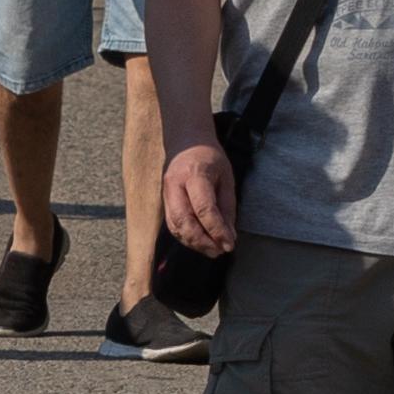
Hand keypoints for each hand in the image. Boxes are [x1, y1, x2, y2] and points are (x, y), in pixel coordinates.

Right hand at [159, 141, 239, 257]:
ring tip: (212, 251)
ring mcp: (166, 193)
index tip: (229, 244)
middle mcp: (175, 185)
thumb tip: (229, 236)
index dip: (216, 230)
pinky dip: (186, 238)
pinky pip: (172, 224)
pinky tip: (200, 243)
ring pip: (175, 226)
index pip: (204, 208)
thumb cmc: (210, 158)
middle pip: (184, 220)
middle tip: (219, 251)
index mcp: (194, 174)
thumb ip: (227, 206)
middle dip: (202, 241)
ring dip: (193, 243)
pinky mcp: (163, 201)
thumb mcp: (226, 176)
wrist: (185, 141)